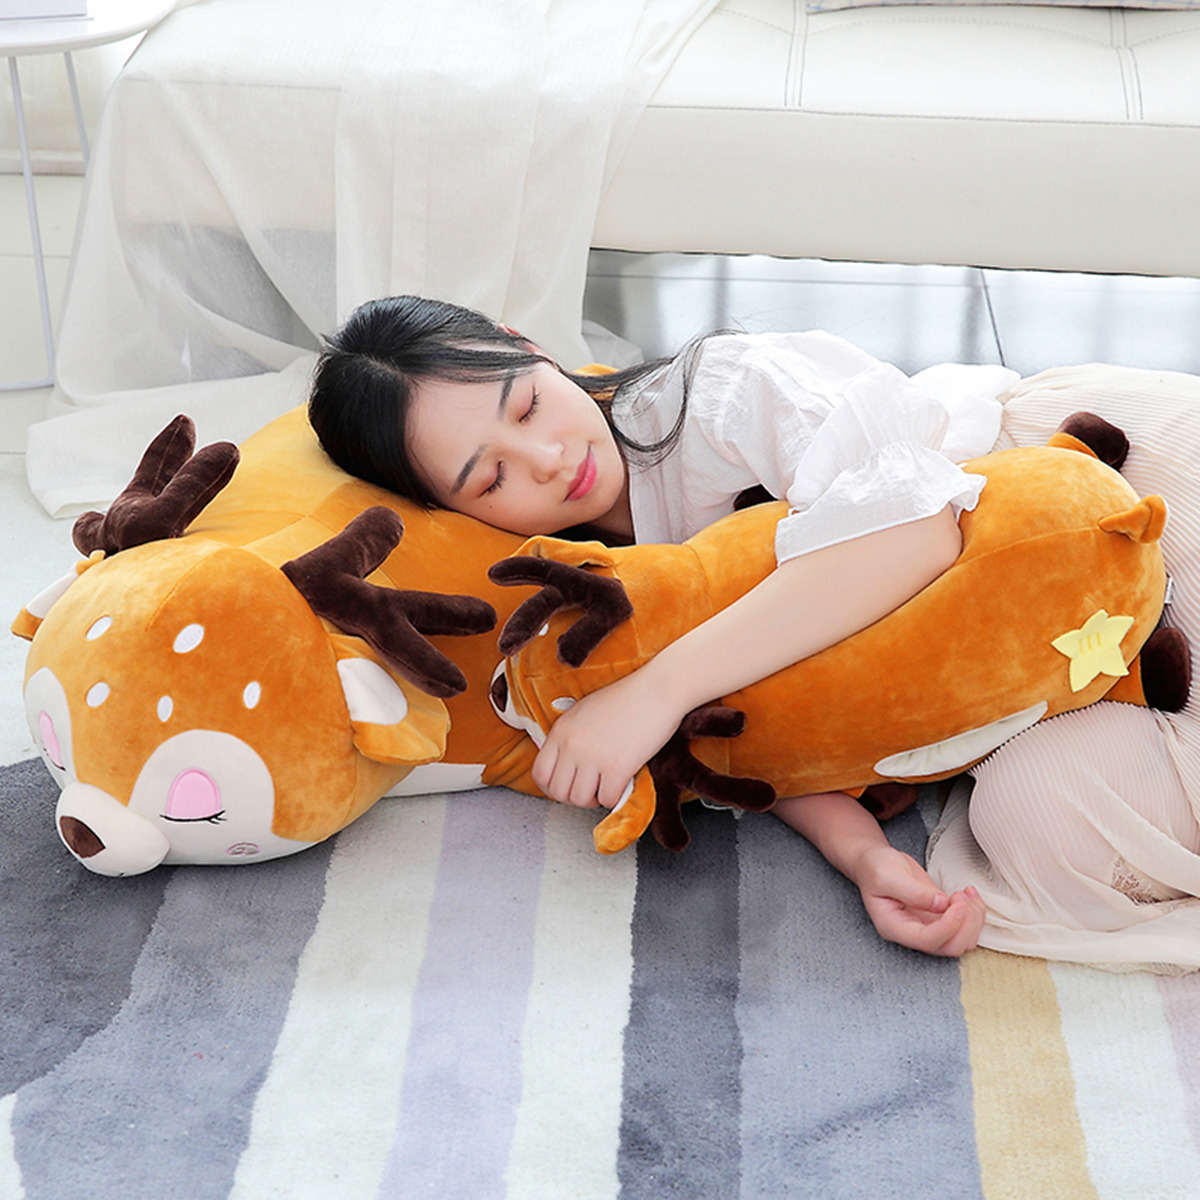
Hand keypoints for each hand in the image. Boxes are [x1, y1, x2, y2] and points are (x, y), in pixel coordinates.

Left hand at [532, 668, 685, 809]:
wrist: (657, 689)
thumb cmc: (627, 697)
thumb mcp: (585, 712)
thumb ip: (571, 736)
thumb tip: (565, 763)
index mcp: (561, 729)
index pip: (539, 773)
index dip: (553, 787)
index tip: (568, 786)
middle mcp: (572, 744)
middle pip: (558, 792)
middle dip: (575, 797)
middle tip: (590, 790)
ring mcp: (593, 757)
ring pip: (581, 800)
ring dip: (595, 799)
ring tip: (606, 786)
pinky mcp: (617, 767)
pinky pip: (607, 799)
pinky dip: (615, 797)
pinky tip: (622, 783)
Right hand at [855, 844, 984, 956]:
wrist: (876, 863)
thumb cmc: (876, 868)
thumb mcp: (887, 874)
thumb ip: (913, 891)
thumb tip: (942, 904)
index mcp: (894, 927)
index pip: (926, 940)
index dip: (947, 926)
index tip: (958, 903)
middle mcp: (912, 933)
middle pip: (949, 947)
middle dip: (964, 924)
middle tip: (960, 896)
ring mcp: (928, 928)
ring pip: (962, 941)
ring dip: (973, 919)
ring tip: (966, 893)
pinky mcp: (940, 919)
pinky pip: (965, 928)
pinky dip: (974, 913)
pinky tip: (968, 894)